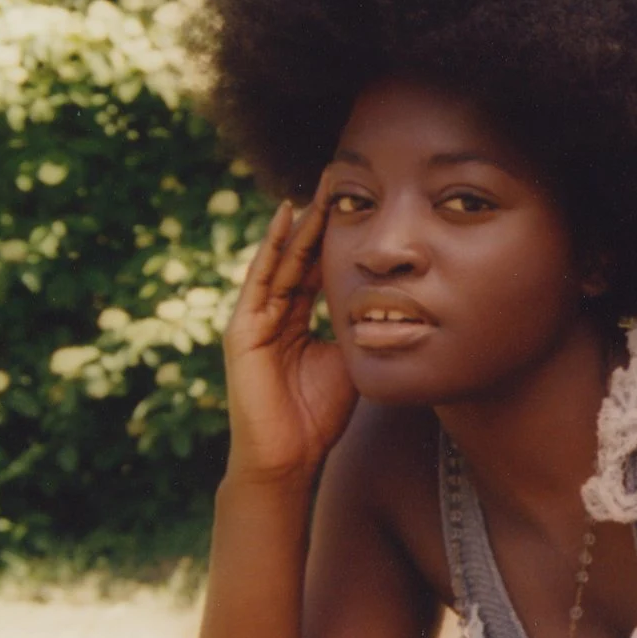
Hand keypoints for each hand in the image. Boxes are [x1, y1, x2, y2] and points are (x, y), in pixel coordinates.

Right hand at [222, 191, 357, 484]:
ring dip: (301, 223)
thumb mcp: (351, 359)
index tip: (362, 205)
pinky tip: (286, 216)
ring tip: (319, 188)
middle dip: (320, 220)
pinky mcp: (242, 328)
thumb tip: (394, 302)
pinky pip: (260, 278)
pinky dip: (273, 246)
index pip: (320, 269)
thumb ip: (360, 328)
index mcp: (300, 321)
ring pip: (282, 260)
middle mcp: (276, 313)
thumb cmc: (321, 415)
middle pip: (300, 257)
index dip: (339, 239)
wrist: (289, 456)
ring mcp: (256, 319)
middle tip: (340, 181)